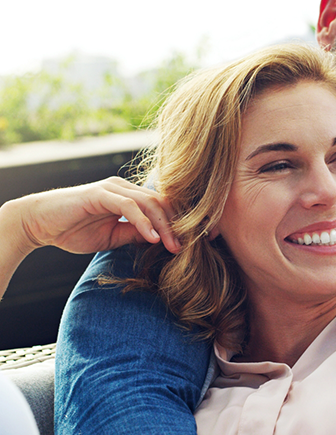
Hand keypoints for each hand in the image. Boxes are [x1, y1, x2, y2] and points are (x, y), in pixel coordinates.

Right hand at [11, 176, 180, 254]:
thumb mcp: (114, 237)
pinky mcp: (100, 194)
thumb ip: (136, 234)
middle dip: (179, 225)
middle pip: (163, 203)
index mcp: (131, 196)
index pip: (164, 206)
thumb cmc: (74, 230)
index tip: (198, 240)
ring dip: (164, 226)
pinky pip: (129, 206)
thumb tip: (160, 239)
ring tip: (173, 246)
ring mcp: (113, 188)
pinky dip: (143, 222)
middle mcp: (125, 188)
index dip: (182, 222)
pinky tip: (152, 237)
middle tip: (190, 245)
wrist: (40, 224)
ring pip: (150, 203)